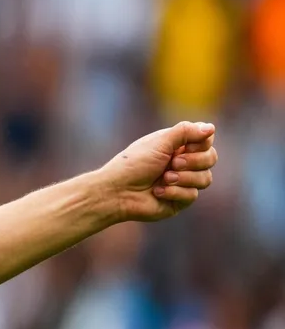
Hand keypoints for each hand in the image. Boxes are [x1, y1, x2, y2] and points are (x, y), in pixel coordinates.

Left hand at [100, 121, 217, 222]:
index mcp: (177, 146)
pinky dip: (175, 192)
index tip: (184, 146)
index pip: (206, 141)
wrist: (117, 191)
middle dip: (194, 161)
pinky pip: (192, 195)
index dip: (200, 143)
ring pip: (205, 179)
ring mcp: (183, 182)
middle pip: (211, 159)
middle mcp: (183, 163)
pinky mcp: (179, 201)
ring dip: (184, 178)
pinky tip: (157, 191)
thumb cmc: (133, 164)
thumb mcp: (159, 142)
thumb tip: (211, 128)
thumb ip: (185, 132)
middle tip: (173, 163)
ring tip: (164, 178)